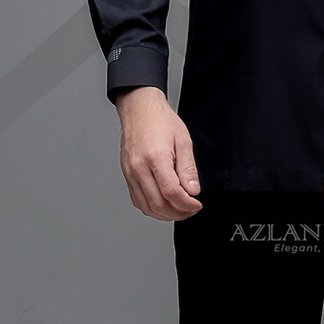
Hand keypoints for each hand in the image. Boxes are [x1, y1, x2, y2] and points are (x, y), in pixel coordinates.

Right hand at [114, 86, 202, 220]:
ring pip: (146, 206)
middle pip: (158, 204)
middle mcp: (139, 167)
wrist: (139, 109)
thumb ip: (188, 168)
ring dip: (164, 214)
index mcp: (155, 157)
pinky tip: (163, 203)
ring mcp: (130, 172)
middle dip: (177, 212)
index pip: (171, 192)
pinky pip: (137, 199)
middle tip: (190, 209)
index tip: (196, 204)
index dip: (186, 204)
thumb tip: (192, 190)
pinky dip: (151, 207)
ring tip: (179, 209)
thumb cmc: (160, 120)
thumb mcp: (183, 140)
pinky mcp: (126, 174)